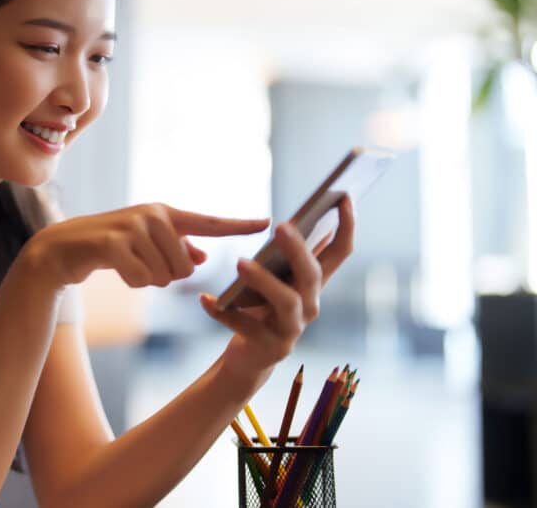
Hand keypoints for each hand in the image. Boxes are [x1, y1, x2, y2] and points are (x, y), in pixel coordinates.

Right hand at [15, 203, 270, 289]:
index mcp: (166, 214)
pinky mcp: (114, 243)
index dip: (238, 225)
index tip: (268, 223)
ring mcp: (133, 227)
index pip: (209, 222)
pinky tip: (116, 269)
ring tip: (126, 263)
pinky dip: (131, 283)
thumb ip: (175, 249)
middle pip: (184, 268)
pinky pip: (142, 280)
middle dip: (165, 276)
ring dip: (147, 280)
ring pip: (164, 276)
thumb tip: (201, 259)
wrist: (63, 247)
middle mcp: (153, 215)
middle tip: (140, 263)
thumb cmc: (110, 247)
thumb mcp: (145, 244)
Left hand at [199, 195, 355, 378]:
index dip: (347, 225)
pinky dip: (223, 313)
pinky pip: (244, 327)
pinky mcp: (268, 347)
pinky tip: (205, 300)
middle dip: (298, 250)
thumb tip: (302, 221)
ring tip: (240, 262)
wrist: (249, 356)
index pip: (340, 252)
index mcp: (313, 284)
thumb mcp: (278, 280)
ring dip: (264, 280)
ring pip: (285, 302)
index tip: (344, 195)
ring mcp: (292, 329)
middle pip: (311, 275)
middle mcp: (310, 306)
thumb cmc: (262, 309)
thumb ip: (290, 257)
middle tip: (281, 227)